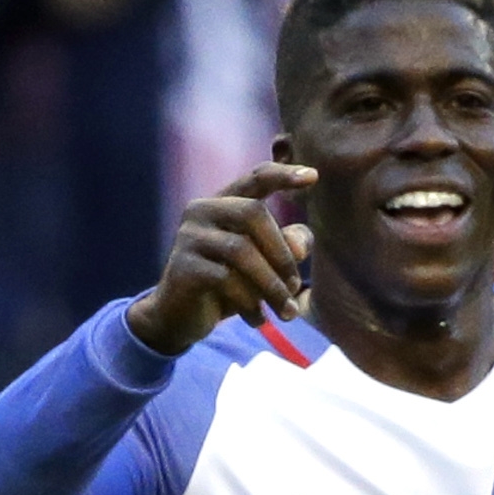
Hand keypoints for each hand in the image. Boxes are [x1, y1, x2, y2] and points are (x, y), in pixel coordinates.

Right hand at [126, 163, 317, 355]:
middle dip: (282, 252)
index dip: (283, 175)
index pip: (255, 179)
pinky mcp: (183, 267)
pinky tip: (258, 320)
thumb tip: (301, 244)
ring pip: (241, 250)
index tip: (314, 176)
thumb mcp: (262, 265)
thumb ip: (286, 247)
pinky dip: (250, 303)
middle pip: (253, 212)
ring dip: (272, 286)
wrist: (179, 317)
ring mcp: (189, 237)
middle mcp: (201, 211)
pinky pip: (226, 279)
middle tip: (295, 286)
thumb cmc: (227, 285)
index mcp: (223, 203)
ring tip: (287, 312)